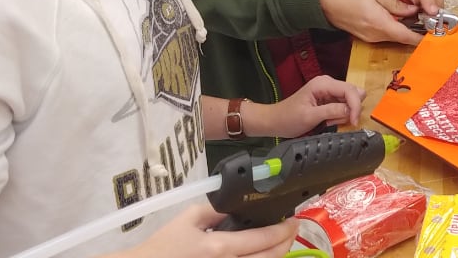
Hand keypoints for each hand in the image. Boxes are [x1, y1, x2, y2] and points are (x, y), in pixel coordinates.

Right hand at [115, 204, 296, 257]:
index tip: (292, 219)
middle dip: (287, 242)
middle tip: (291, 230)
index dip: (284, 229)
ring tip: (279, 243)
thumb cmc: (164, 246)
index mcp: (219, 248)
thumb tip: (240, 204)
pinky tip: (261, 254)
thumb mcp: (189, 218)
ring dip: (277, 255)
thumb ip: (217, 210)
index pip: (263, 238)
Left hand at [246, 75, 365, 138]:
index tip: (354, 122)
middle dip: (349, 110)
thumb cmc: (288, 118)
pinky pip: (343, 105)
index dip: (355, 106)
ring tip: (328, 121)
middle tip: (335, 121)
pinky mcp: (329, 98)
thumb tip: (350, 110)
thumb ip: (331, 111)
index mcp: (323, 84)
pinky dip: (339, 115)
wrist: (274, 121)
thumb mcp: (310, 117)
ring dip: (344, 114)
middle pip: (354, 93)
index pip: (350, 90)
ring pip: (350, 100)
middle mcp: (328, 83)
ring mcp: (329, 91)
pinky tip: (327, 120)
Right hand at [320, 0, 419, 45]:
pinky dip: (395, 28)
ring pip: (394, 36)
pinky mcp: (366, 36)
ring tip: (417, 17)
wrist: (324, 3)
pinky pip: (385, 34)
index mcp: (379, 23)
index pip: (406, 36)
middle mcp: (376, 35)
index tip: (434, 35)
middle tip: (428, 20)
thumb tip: (412, 10)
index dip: (421, 37)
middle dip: (416, 31)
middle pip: (401, 37)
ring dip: (405, 29)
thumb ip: (395, 3)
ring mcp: (370, 37)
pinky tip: (399, 17)